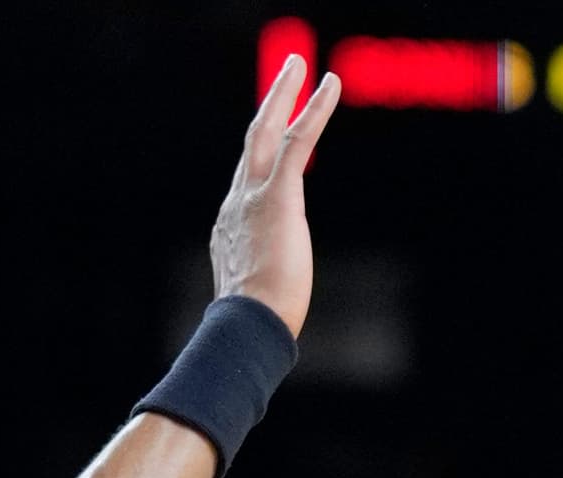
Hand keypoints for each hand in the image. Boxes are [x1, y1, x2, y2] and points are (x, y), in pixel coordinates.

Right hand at [210, 53, 344, 337]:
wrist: (248, 328)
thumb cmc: (254, 329)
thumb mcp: (255, 304)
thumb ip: (262, 292)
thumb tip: (273, 319)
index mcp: (231, 229)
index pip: (248, 185)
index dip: (262, 164)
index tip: (275, 148)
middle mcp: (236, 203)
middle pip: (253, 143)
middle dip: (269, 107)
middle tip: (286, 76)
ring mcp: (253, 196)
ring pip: (268, 131)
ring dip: (284, 94)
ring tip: (300, 65)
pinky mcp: (278, 196)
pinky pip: (299, 141)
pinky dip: (315, 110)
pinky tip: (331, 85)